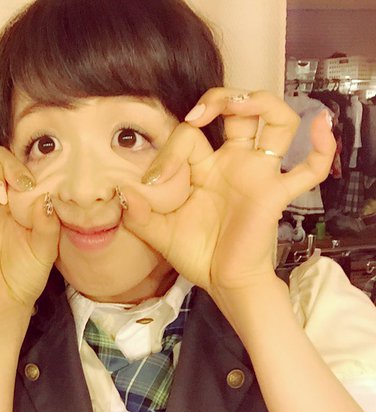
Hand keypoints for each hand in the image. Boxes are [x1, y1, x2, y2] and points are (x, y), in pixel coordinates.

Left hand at [121, 88, 334, 293]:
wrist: (222, 282)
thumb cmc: (195, 253)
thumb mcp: (159, 232)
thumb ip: (139, 213)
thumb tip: (121, 192)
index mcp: (204, 167)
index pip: (189, 136)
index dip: (169, 150)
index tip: (152, 180)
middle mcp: (233, 162)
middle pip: (238, 110)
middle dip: (220, 98)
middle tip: (197, 114)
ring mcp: (257, 174)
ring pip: (276, 121)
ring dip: (261, 103)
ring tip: (240, 104)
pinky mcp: (276, 193)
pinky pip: (310, 169)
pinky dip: (323, 147)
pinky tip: (323, 125)